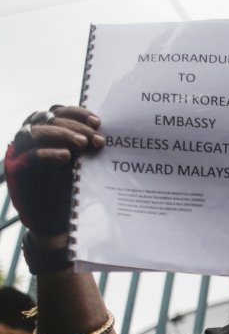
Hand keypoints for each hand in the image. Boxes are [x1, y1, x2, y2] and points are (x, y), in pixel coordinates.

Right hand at [4, 105, 104, 235]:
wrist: (55, 221)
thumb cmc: (68, 190)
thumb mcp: (78, 164)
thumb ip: (83, 148)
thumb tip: (103, 134)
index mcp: (45, 132)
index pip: (58, 112)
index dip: (77, 113)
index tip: (98, 122)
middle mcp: (30, 139)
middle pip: (49, 119)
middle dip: (77, 126)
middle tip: (98, 140)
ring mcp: (21, 153)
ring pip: (37, 132)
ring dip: (63, 134)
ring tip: (83, 143)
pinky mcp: (19, 171)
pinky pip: (31, 157)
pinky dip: (49, 153)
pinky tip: (66, 156)